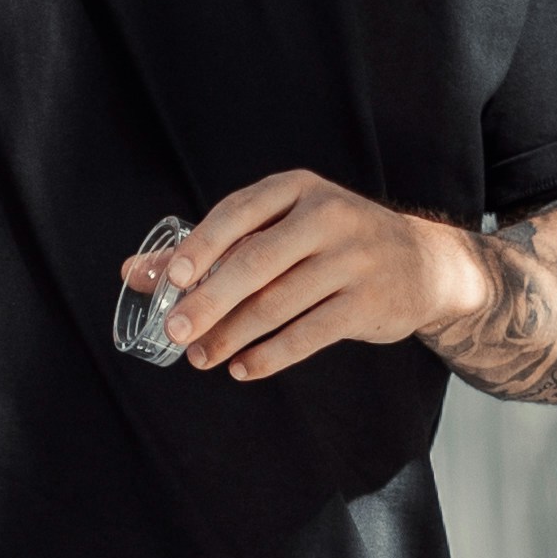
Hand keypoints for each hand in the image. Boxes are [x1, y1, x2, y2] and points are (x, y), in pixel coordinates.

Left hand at [130, 169, 491, 384]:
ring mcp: (352, 260)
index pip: (239, 213)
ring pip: (279, 304)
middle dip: (210, 300)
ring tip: (200, 356)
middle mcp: (328, 217)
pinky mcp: (367, 303)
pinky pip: (309, 334)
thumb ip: (208, 248)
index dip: (202, 245)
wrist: (421, 263)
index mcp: (297, 189)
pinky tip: (241, 368)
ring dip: (233, 335)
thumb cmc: (331, 242)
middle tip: (176, 329)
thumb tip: (135, 274)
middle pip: (256, 262)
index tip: (173, 279)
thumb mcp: (278, 228)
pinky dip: (270, 355)